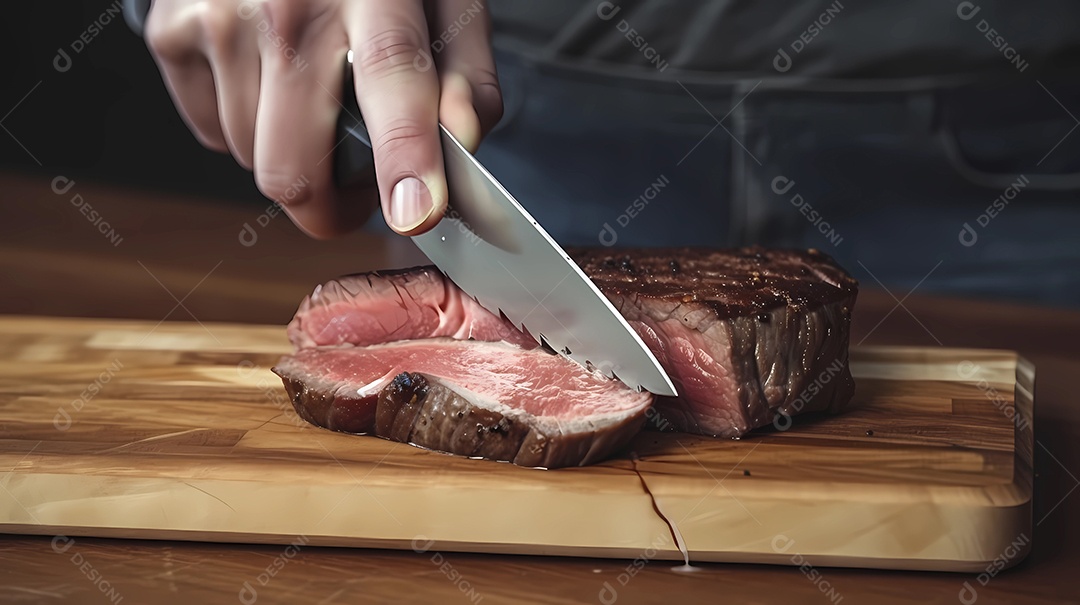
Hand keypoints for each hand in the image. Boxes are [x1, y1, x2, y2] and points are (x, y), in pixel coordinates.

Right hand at [144, 0, 501, 236]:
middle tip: (361, 194)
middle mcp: (285, 5)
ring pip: (252, 159)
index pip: (391, 76)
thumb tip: (462, 141)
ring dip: (291, 159)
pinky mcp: (170, 32)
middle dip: (329, 209)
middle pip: (293, 166)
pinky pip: (211, 130)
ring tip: (314, 106)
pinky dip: (245, 127)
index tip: (414, 213)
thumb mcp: (442, 0)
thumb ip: (465, 75)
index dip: (404, 153)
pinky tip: (268, 81)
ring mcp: (218, 18)